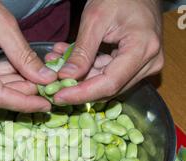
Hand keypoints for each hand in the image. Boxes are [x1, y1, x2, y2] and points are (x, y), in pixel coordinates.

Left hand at [49, 0, 163, 104]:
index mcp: (142, 48)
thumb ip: (81, 52)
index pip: (109, 83)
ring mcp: (144, 66)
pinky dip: (89, 71)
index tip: (59, 97)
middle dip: (79, 88)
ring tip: (59, 65)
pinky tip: (71, 62)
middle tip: (54, 85)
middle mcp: (148, 62)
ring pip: (106, 85)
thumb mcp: (95, 19)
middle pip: (108, 88)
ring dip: (81, 79)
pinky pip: (109, 76)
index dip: (82, 94)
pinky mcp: (137, 66)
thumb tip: (65, 77)